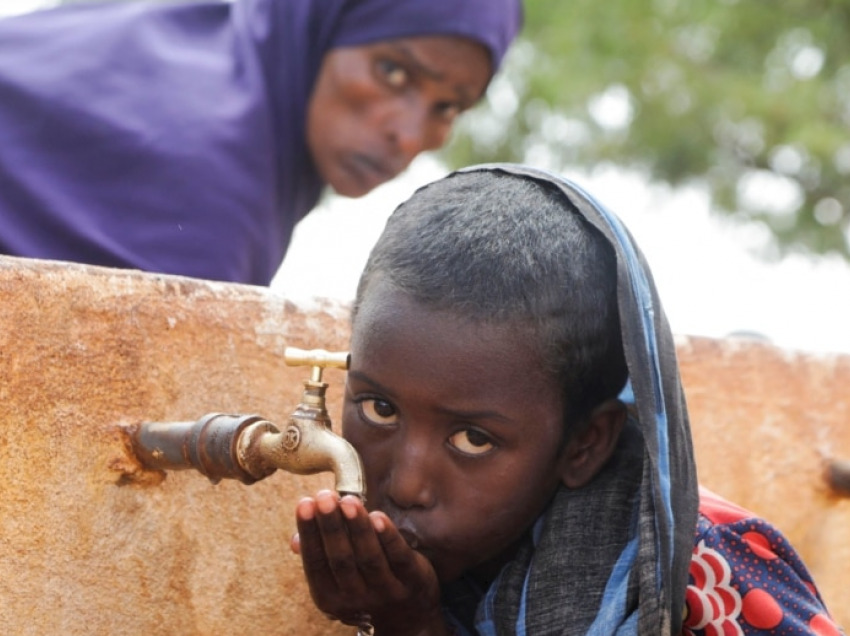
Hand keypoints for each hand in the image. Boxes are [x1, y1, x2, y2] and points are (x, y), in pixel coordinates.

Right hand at [291, 490, 446, 635]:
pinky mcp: (414, 581)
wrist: (407, 617)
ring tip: (348, 500)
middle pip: (341, 560)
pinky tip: (378, 517)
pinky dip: (388, 537)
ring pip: (369, 557)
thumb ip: (319, 556)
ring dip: (357, 527)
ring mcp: (386, 592)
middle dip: (331, 526)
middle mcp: (356, 599)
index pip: (315, 563)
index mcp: (330, 598)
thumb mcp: (337, 579)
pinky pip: (399, 557)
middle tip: (323, 496)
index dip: (309, 533)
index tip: (304, 503)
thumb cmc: (363, 585)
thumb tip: (294, 540)